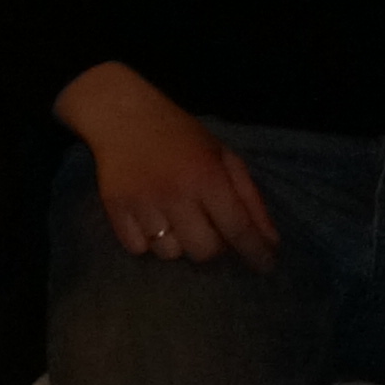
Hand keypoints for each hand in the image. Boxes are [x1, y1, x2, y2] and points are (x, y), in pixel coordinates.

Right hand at [55, 62, 276, 268]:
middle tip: (209, 230)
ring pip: (169, 254)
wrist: (124, 117)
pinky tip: (151, 221)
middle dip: (213, 248)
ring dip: (179, 244)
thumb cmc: (182, 137)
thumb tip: (269, 241)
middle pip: (203, 250)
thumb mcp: (224, 157)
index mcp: (208, 177)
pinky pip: (137, 249)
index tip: (266, 267)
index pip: (238, 227)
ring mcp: (142, 204)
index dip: (255, 252)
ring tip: (176, 222)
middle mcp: (176, 194)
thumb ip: (249, 198)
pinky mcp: (115, 210)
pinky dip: (148, 242)